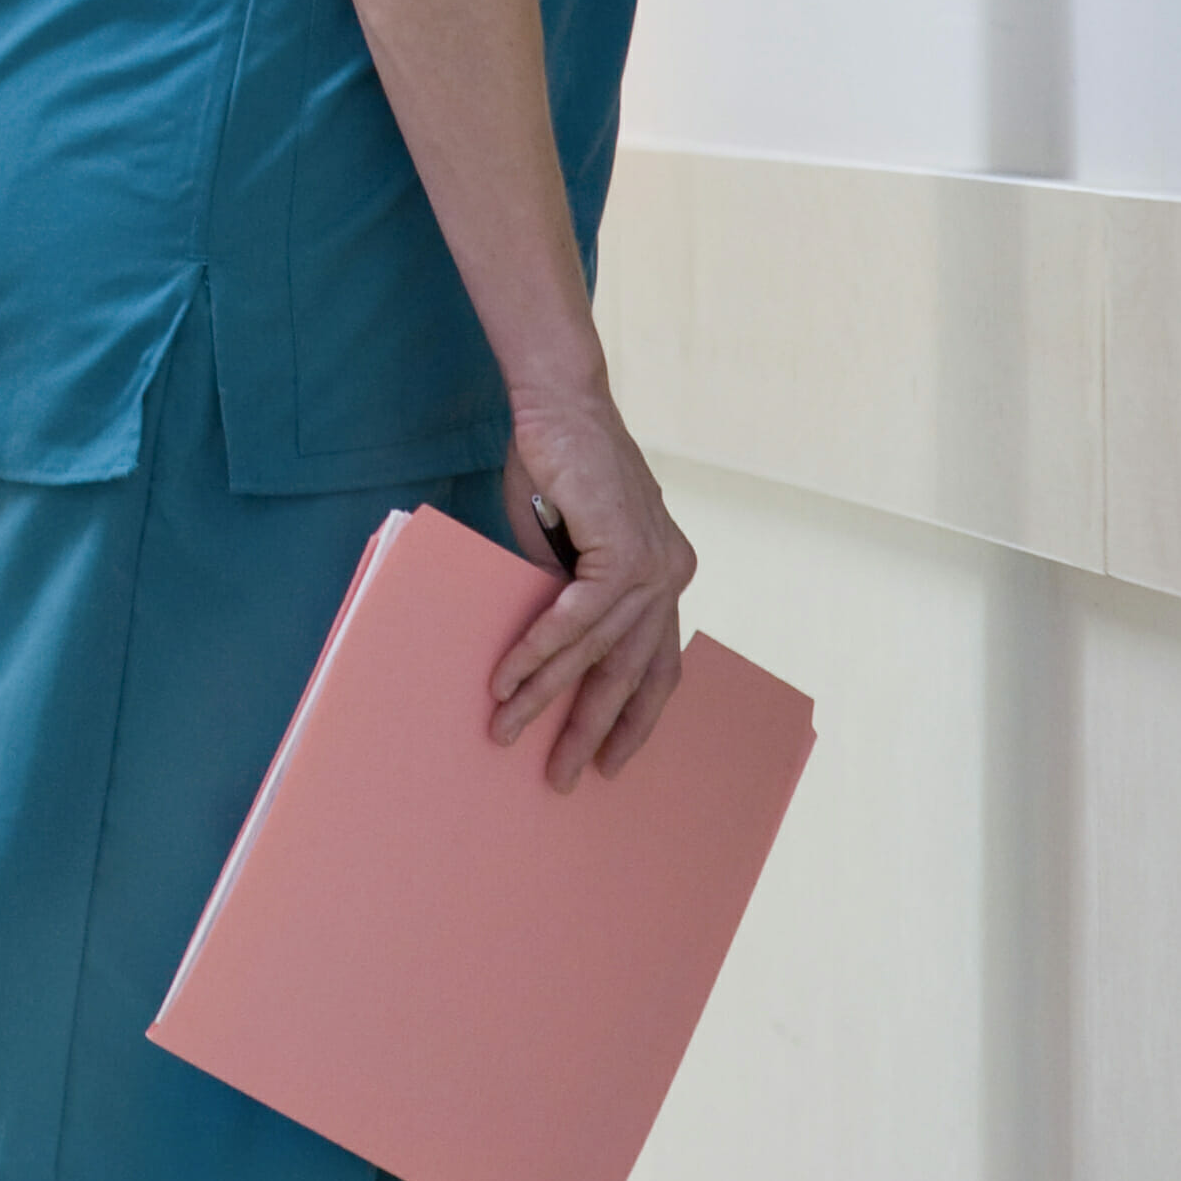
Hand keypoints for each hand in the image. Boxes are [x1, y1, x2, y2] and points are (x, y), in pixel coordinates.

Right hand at [491, 387, 695, 788]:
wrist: (556, 405)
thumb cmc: (554, 465)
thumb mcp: (564, 545)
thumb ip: (566, 593)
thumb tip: (546, 650)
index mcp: (666, 576)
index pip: (657, 665)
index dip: (634, 718)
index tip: (608, 761)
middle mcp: (671, 576)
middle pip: (633, 673)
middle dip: (592, 729)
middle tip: (560, 776)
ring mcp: (653, 565)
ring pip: (597, 653)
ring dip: (547, 696)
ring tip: (509, 730)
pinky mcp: (622, 552)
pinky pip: (575, 618)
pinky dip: (538, 651)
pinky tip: (508, 678)